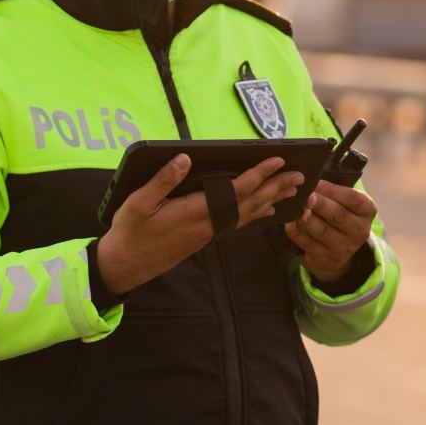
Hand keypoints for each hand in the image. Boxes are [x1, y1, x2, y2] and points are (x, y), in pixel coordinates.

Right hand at [96, 155, 303, 295]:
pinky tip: (263, 210)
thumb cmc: (130, 232)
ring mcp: (208, 233)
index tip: (277, 161)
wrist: (126, 265)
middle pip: (250, 204)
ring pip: (247, 215)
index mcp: (195, 212)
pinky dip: (255, 213)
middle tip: (300, 176)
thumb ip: (162, 180)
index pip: (236, 191)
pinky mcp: (204, 237)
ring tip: (291, 192)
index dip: (258, 175)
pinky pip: (238, 222)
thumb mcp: (138, 203)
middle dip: (276, 187)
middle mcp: (208, 225)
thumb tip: (185, 159)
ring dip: (270, 200)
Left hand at [284, 180, 376, 282]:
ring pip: (321, 230)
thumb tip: (311, 176)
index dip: (333, 190)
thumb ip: (333, 191)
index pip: (353, 199)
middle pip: (337, 215)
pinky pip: (308, 244)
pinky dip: (297, 233)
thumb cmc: (338, 216)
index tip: (316, 181)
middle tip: (306, 196)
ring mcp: (343, 247)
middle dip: (320, 204)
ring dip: (306, 218)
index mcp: (366, 211)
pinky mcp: (326, 259)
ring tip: (296, 208)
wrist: (338, 252)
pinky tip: (289, 223)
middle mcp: (358, 230)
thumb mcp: (345, 203)